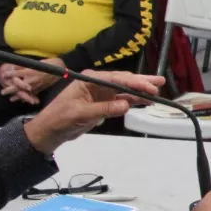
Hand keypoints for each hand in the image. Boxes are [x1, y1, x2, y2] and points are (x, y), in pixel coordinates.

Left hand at [0, 59, 66, 104]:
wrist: (60, 69)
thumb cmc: (47, 63)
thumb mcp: (35, 62)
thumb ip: (24, 65)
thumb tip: (15, 67)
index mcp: (28, 71)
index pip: (15, 74)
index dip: (8, 75)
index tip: (4, 75)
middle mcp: (30, 80)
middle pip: (16, 86)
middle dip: (9, 89)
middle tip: (2, 92)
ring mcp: (35, 86)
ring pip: (23, 92)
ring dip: (17, 96)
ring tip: (11, 99)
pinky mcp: (40, 89)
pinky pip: (31, 94)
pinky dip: (26, 98)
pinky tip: (23, 100)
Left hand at [22, 70, 164, 152]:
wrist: (50, 131)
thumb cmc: (61, 118)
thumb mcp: (81, 113)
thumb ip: (104, 109)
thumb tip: (126, 105)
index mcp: (90, 80)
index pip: (116, 78)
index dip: (135, 82)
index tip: (150, 87)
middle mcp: (98, 84)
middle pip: (123, 81)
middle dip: (141, 82)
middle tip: (160, 82)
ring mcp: (102, 94)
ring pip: (125, 91)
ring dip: (140, 92)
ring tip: (157, 92)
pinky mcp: (104, 104)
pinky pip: (122, 100)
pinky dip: (134, 101)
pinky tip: (145, 101)